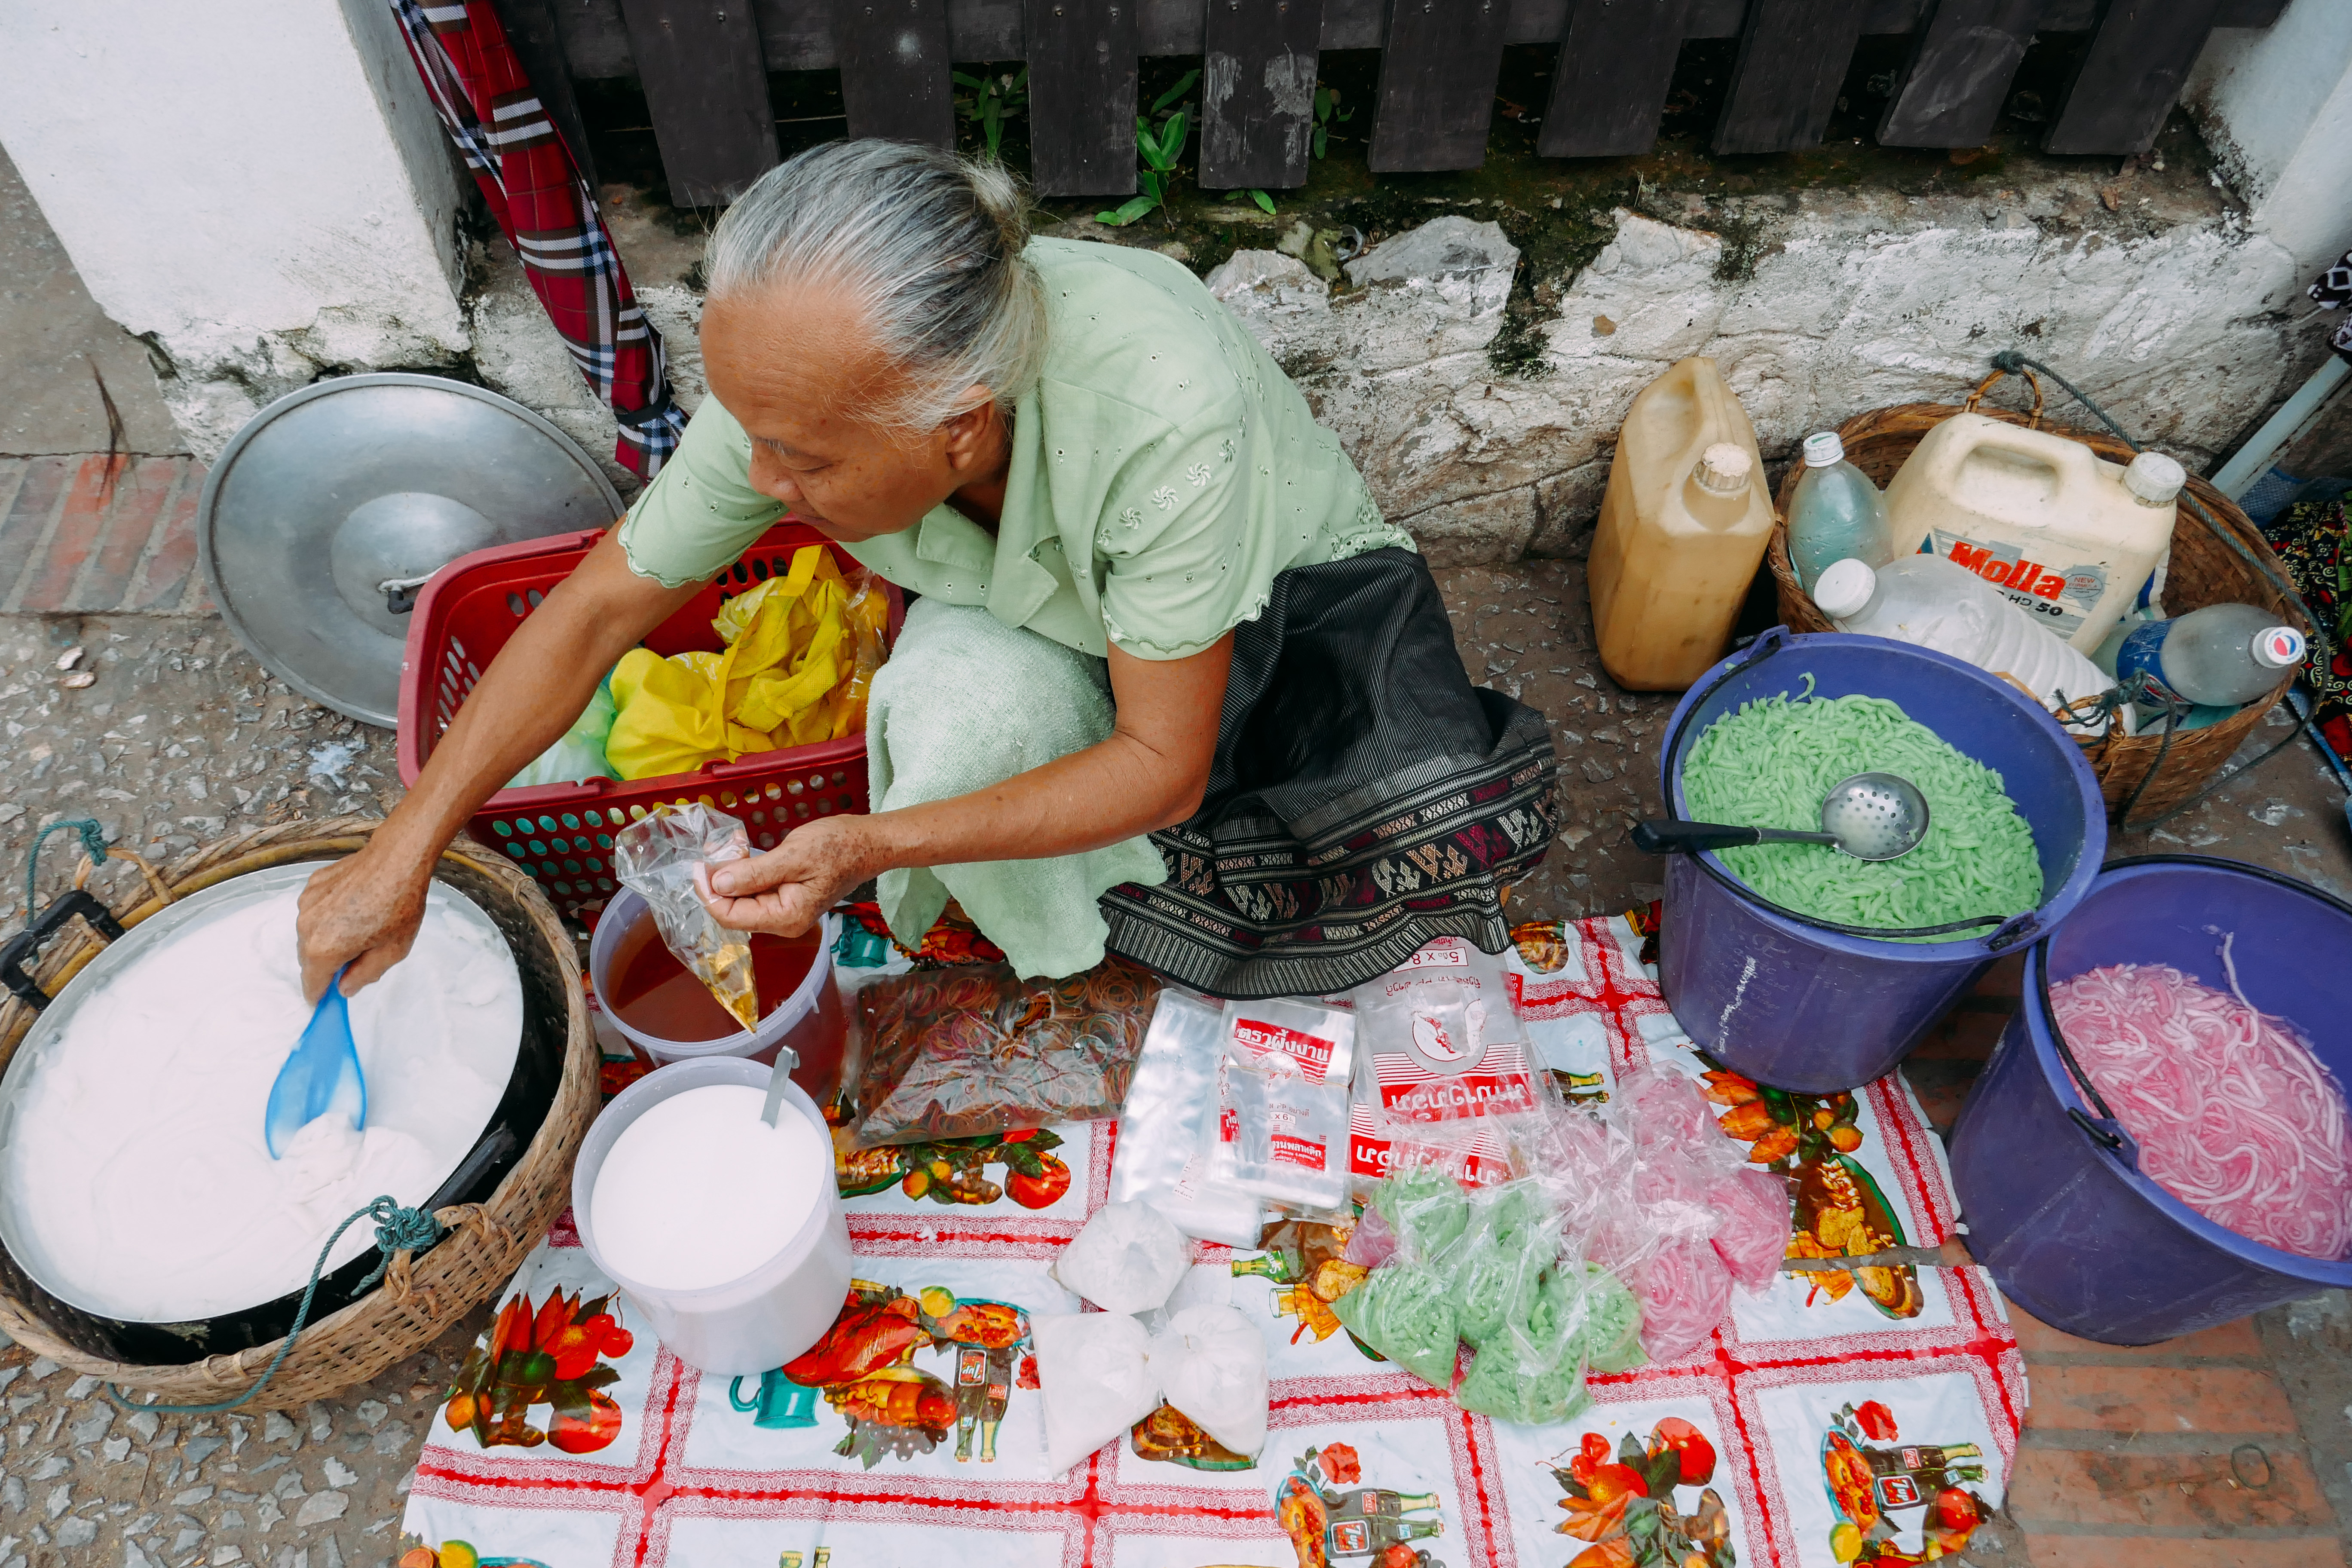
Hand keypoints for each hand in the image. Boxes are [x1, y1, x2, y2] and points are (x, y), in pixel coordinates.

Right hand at [296, 838, 432, 1001]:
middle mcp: (306, 926)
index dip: (319, 994)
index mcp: (323, 949)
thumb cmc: (400, 905)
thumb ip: (363, 976)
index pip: (311, 984)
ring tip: (360, 926)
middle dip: (328, 964)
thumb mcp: (392, 952)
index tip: (325, 999)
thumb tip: (344, 988)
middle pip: (309, 959)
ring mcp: (306, 903)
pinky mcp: (312, 886)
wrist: (398, 859)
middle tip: (356, 957)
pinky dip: (329, 915)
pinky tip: (353, 906)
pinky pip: (315, 911)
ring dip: (327, 937)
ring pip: (310, 934)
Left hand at [695, 816, 875, 936]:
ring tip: (730, 845)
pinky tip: (743, 850)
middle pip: (733, 909)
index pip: (730, 916)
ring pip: (742, 898)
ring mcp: (785, 911)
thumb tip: (717, 883)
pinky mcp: (786, 897)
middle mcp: (783, 922)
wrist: (868, 843)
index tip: (697, 865)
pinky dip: (744, 870)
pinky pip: (755, 889)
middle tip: (714, 849)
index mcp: (785, 917)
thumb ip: (753, 873)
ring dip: (730, 873)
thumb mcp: (793, 856)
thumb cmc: (838, 847)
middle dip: (718, 880)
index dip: (708, 892)